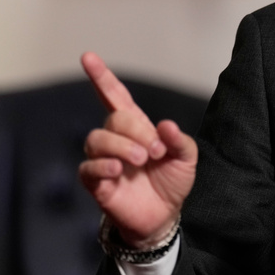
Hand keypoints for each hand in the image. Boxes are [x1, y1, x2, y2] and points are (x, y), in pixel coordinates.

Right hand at [78, 52, 197, 246]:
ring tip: (141, 160)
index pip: (115, 95)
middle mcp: (116, 139)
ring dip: (121, 146)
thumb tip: (165, 125)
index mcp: (136, 127)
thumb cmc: (172, 182)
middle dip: (136, 131)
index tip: (87, 57)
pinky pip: (88, 167)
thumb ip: (179, 140)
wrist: (164, 217)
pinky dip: (103, 166)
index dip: (101, 77)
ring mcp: (104, 160)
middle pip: (114, 118)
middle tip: (155, 151)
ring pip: (97, 139)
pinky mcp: (97, 183)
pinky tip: (119, 171)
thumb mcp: (186, 158)